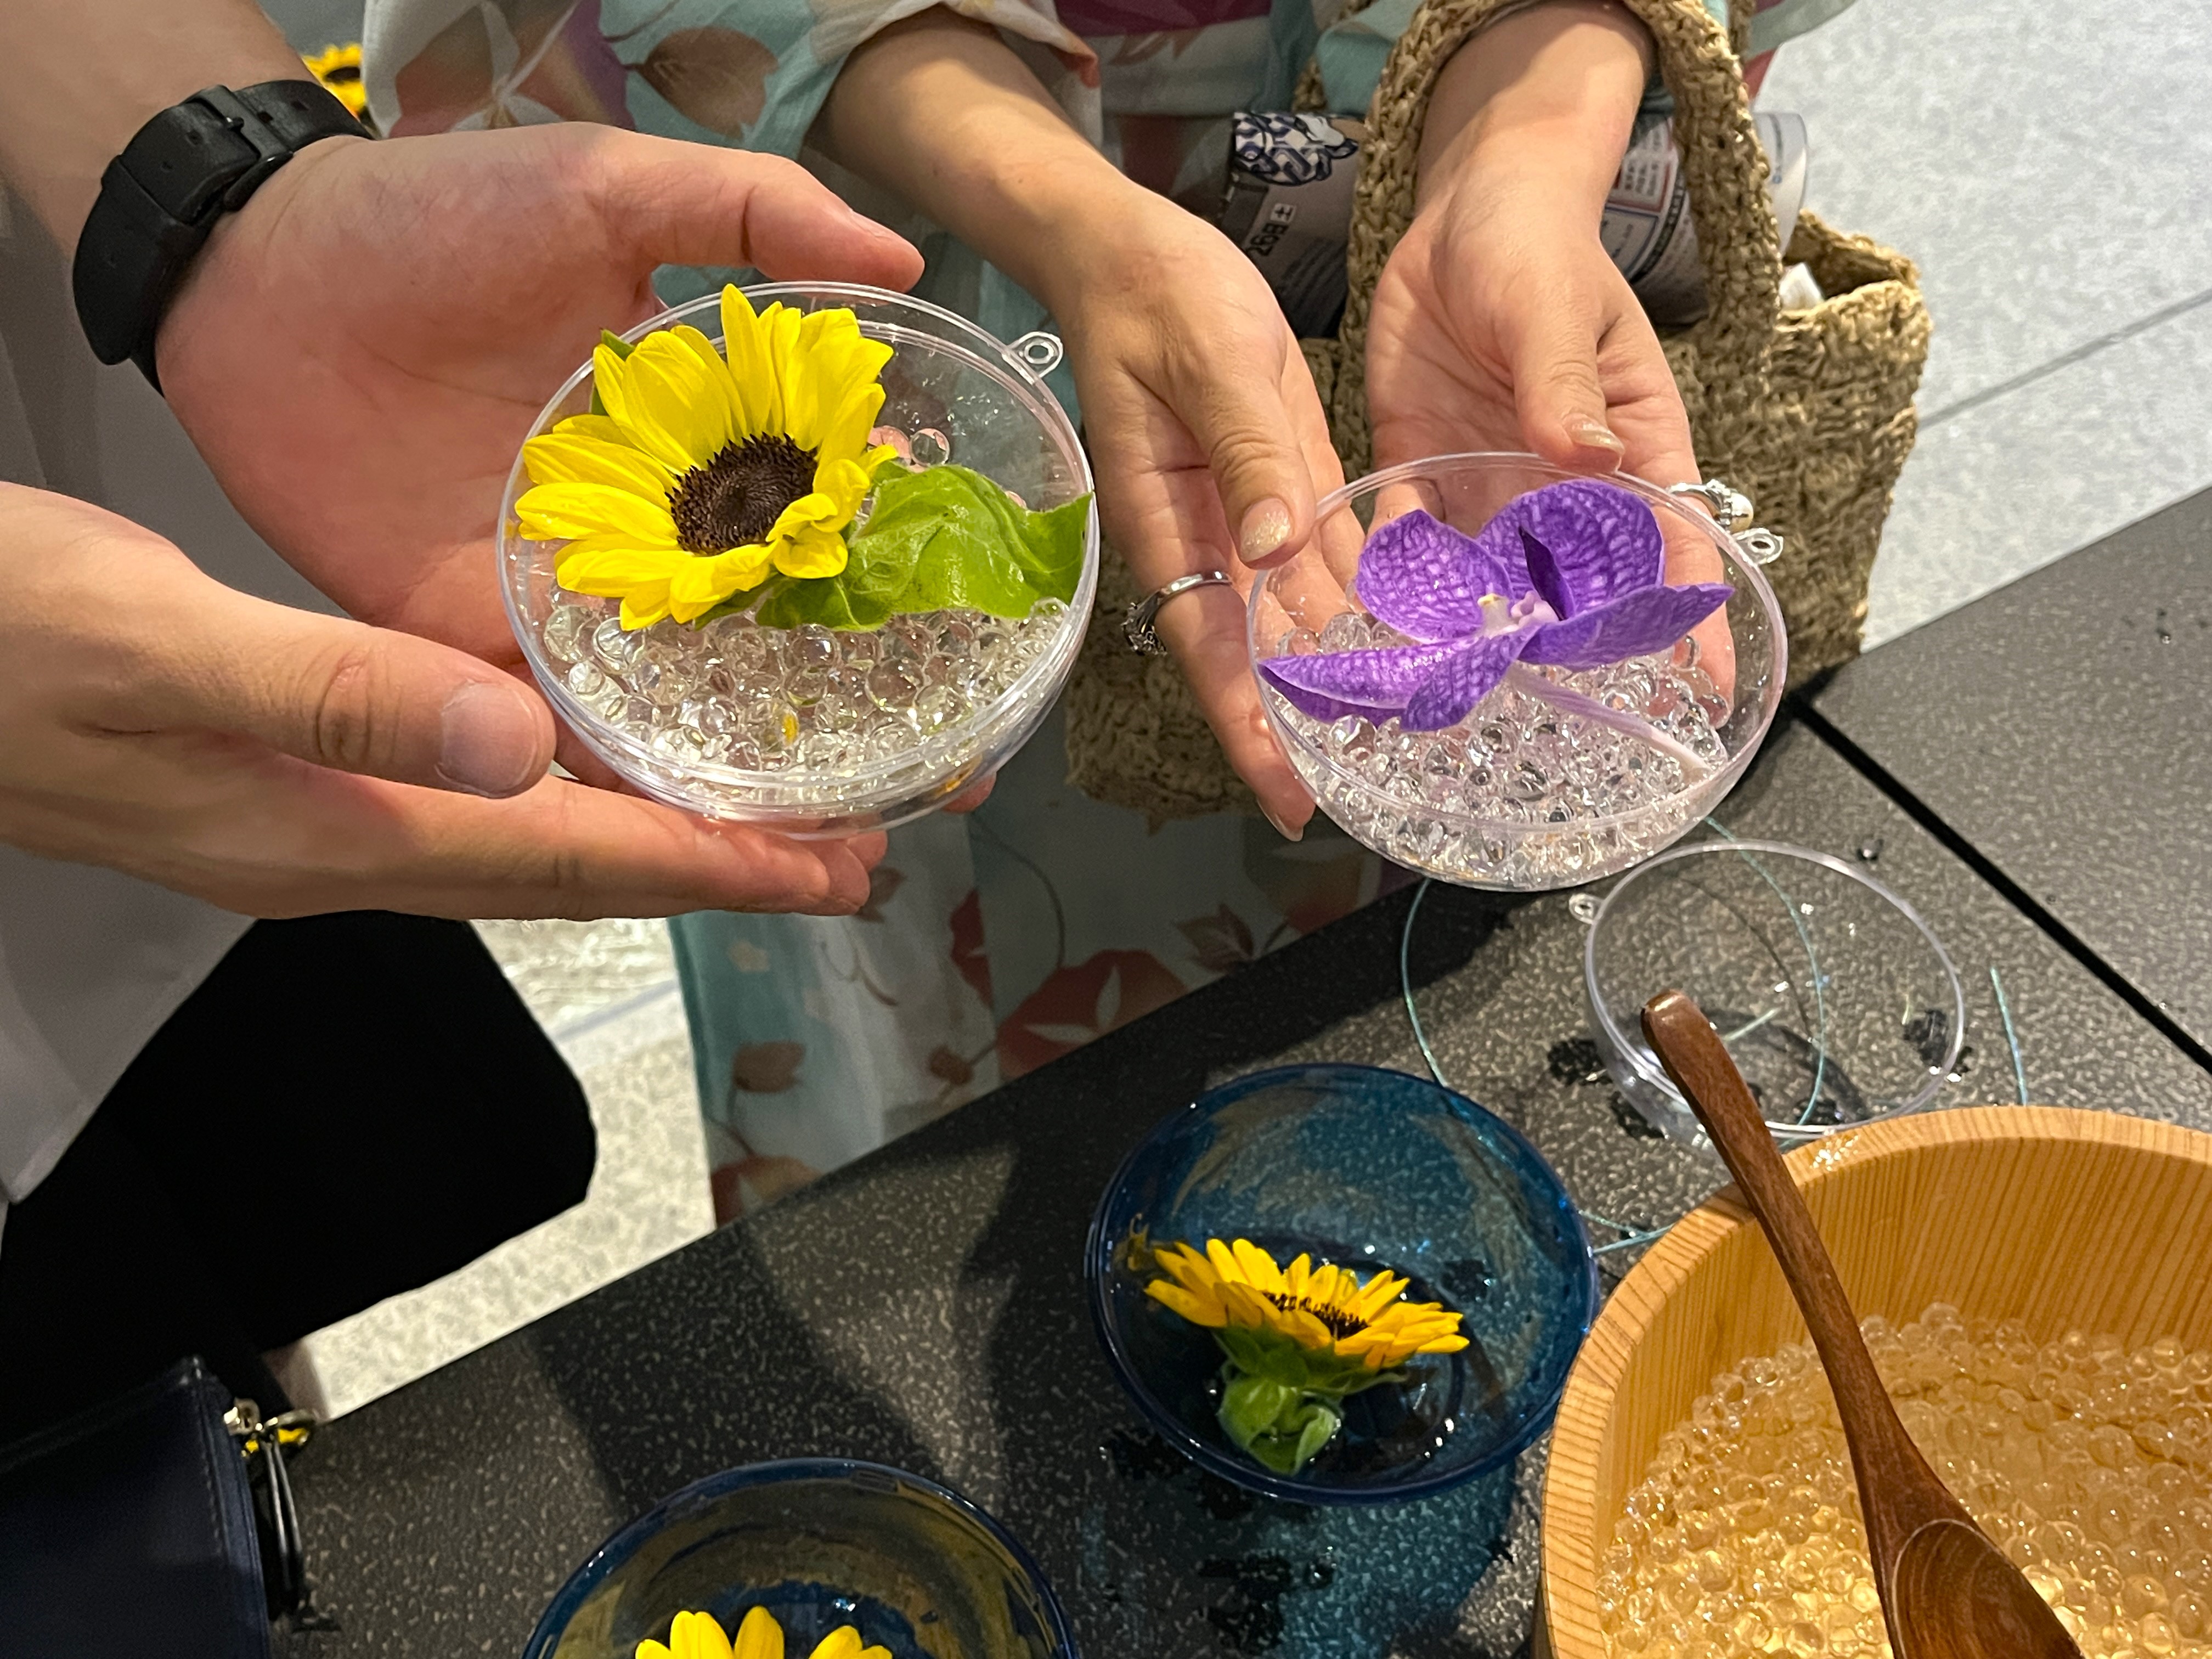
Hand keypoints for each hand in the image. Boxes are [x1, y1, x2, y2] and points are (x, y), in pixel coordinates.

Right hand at [0, 484, 881, 918]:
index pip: (566, 865)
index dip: (707, 871)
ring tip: (754, 823)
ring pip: (523, 851)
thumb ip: (334, 694)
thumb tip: (514, 746)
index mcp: (331, 829)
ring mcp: (309, 826)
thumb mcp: (156, 643)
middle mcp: (339, 848)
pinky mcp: (283, 782)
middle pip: (567, 877)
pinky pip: (464, 812)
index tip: (829, 872)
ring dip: (644, 841)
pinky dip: (554, 800)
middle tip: (840, 860)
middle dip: (708, 872)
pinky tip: (586, 764)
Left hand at [156, 124, 925, 776]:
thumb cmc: (436, 218)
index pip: (824, 520)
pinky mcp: (482, 644)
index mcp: (700, 437)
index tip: (985, 640)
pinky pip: (564, 732)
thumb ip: (752, 216)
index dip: (904, 581)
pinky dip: (628, 793)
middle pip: (779, 640)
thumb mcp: (609, 190)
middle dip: (865, 716)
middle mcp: (654, 531)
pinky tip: (710, 850)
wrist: (257, 274)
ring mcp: (574, 597)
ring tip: (854, 854)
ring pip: (692, 707)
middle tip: (950, 787)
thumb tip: (906, 265)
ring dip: (768, 784)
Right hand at [810, 15, 1335, 834]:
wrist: (1133, 246)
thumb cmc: (1155, 295)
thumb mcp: (1208, 361)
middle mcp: (1210, 538)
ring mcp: (1247, 514)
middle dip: (1304, 723)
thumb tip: (1275, 553)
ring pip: (1297, 616)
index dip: (1249, 726)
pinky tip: (1416, 638)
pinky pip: (1325, 559)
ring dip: (1342, 672)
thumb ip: (1248, 454)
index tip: (1289, 795)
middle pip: (1257, 653)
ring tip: (1403, 737)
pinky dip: (1365, 599)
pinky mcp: (1283, 482)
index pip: (1213, 648)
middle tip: (1365, 790)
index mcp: (1169, 522)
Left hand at [1365, 3, 1728, 682]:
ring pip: (1490, 585)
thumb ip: (1563, 383)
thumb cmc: (1536, 248)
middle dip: (1569, 660)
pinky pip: (1410, 547)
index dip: (1687, 622)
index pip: (1671, 548)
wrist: (1462, 214)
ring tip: (1456, 714)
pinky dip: (1396, 593)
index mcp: (1626, 450)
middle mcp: (1560, 488)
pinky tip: (1378, 645)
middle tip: (1553, 735)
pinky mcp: (1424, 473)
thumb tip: (1585, 454)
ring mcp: (1490, 489)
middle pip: (1576, 591)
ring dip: (1474, 644)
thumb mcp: (1555, 307)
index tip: (1699, 697)